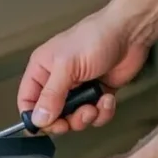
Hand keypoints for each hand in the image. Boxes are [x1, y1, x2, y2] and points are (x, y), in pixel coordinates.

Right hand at [17, 8, 149, 134]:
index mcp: (42, 70)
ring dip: (86, 117)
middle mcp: (58, 81)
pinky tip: (107, 98)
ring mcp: (78, 89)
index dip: (34, 116)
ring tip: (95, 104)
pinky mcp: (97, 94)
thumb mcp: (67, 67)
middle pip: (51, 115)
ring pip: (74, 118)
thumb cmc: (95, 38)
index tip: (47, 125)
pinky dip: (103, 112)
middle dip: (65, 120)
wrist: (130, 32)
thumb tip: (37, 119)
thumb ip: (51, 95)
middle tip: (75, 117)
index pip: (27, 100)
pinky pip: (95, 115)